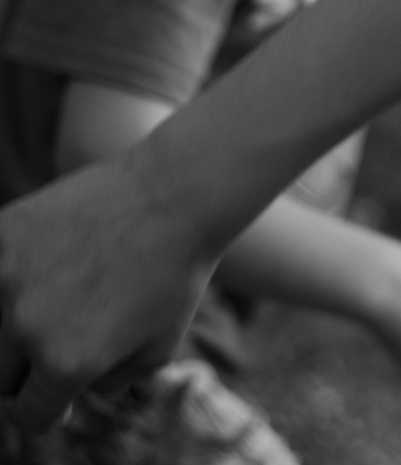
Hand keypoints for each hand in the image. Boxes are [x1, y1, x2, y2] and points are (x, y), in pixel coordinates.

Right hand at [0, 154, 214, 433]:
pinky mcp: (0, 235)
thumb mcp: (158, 348)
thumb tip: (72, 393)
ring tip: (62, 297)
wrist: (176, 193)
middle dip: (31, 371)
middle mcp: (25, 326)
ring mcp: (5, 278)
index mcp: (65, 364)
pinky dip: (12, 277)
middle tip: (64, 341)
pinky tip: (46, 263)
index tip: (59, 399)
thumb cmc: (176, 273)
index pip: (31, 413)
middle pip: (4, 377)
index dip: (49, 410)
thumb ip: (108, 384)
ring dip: (16, 324)